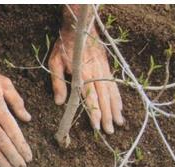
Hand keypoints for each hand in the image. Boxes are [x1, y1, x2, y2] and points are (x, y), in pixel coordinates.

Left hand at [49, 15, 123, 133]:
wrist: (80, 28)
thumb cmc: (64, 47)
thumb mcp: (54, 64)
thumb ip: (58, 83)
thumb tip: (60, 103)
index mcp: (83, 74)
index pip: (90, 97)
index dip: (94, 112)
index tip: (96, 125)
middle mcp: (97, 74)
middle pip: (104, 98)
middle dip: (107, 115)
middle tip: (110, 131)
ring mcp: (104, 70)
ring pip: (112, 93)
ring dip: (115, 109)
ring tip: (118, 123)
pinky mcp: (107, 67)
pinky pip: (114, 85)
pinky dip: (118, 97)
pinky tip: (120, 107)